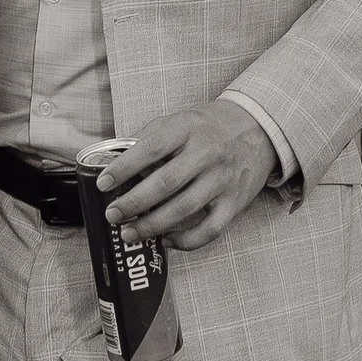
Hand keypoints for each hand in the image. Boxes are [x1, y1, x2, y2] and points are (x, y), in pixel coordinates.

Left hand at [97, 101, 279, 250]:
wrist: (258, 128)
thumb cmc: (209, 126)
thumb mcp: (179, 119)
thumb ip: (148, 139)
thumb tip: (113, 163)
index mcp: (188, 128)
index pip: (151, 148)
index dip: (124, 167)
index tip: (103, 183)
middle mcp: (207, 153)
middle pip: (165, 183)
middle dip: (133, 203)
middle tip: (112, 215)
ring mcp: (223, 179)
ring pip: (184, 209)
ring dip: (152, 225)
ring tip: (129, 233)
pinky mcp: (235, 202)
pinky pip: (210, 230)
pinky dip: (185, 241)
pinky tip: (165, 240)